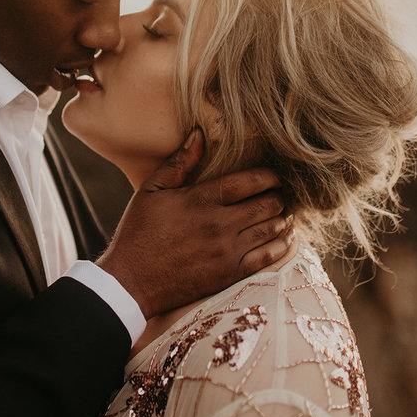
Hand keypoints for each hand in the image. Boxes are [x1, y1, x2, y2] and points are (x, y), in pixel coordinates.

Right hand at [96, 129, 293, 318]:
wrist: (131, 282)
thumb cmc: (138, 232)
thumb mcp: (151, 191)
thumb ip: (178, 163)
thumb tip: (199, 134)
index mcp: (200, 200)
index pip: (249, 181)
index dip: (269, 175)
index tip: (274, 174)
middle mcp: (218, 224)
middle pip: (267, 204)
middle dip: (278, 195)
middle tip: (280, 192)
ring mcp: (226, 252)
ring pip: (271, 229)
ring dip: (282, 218)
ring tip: (283, 211)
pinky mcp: (229, 275)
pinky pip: (267, 258)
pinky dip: (281, 244)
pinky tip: (286, 236)